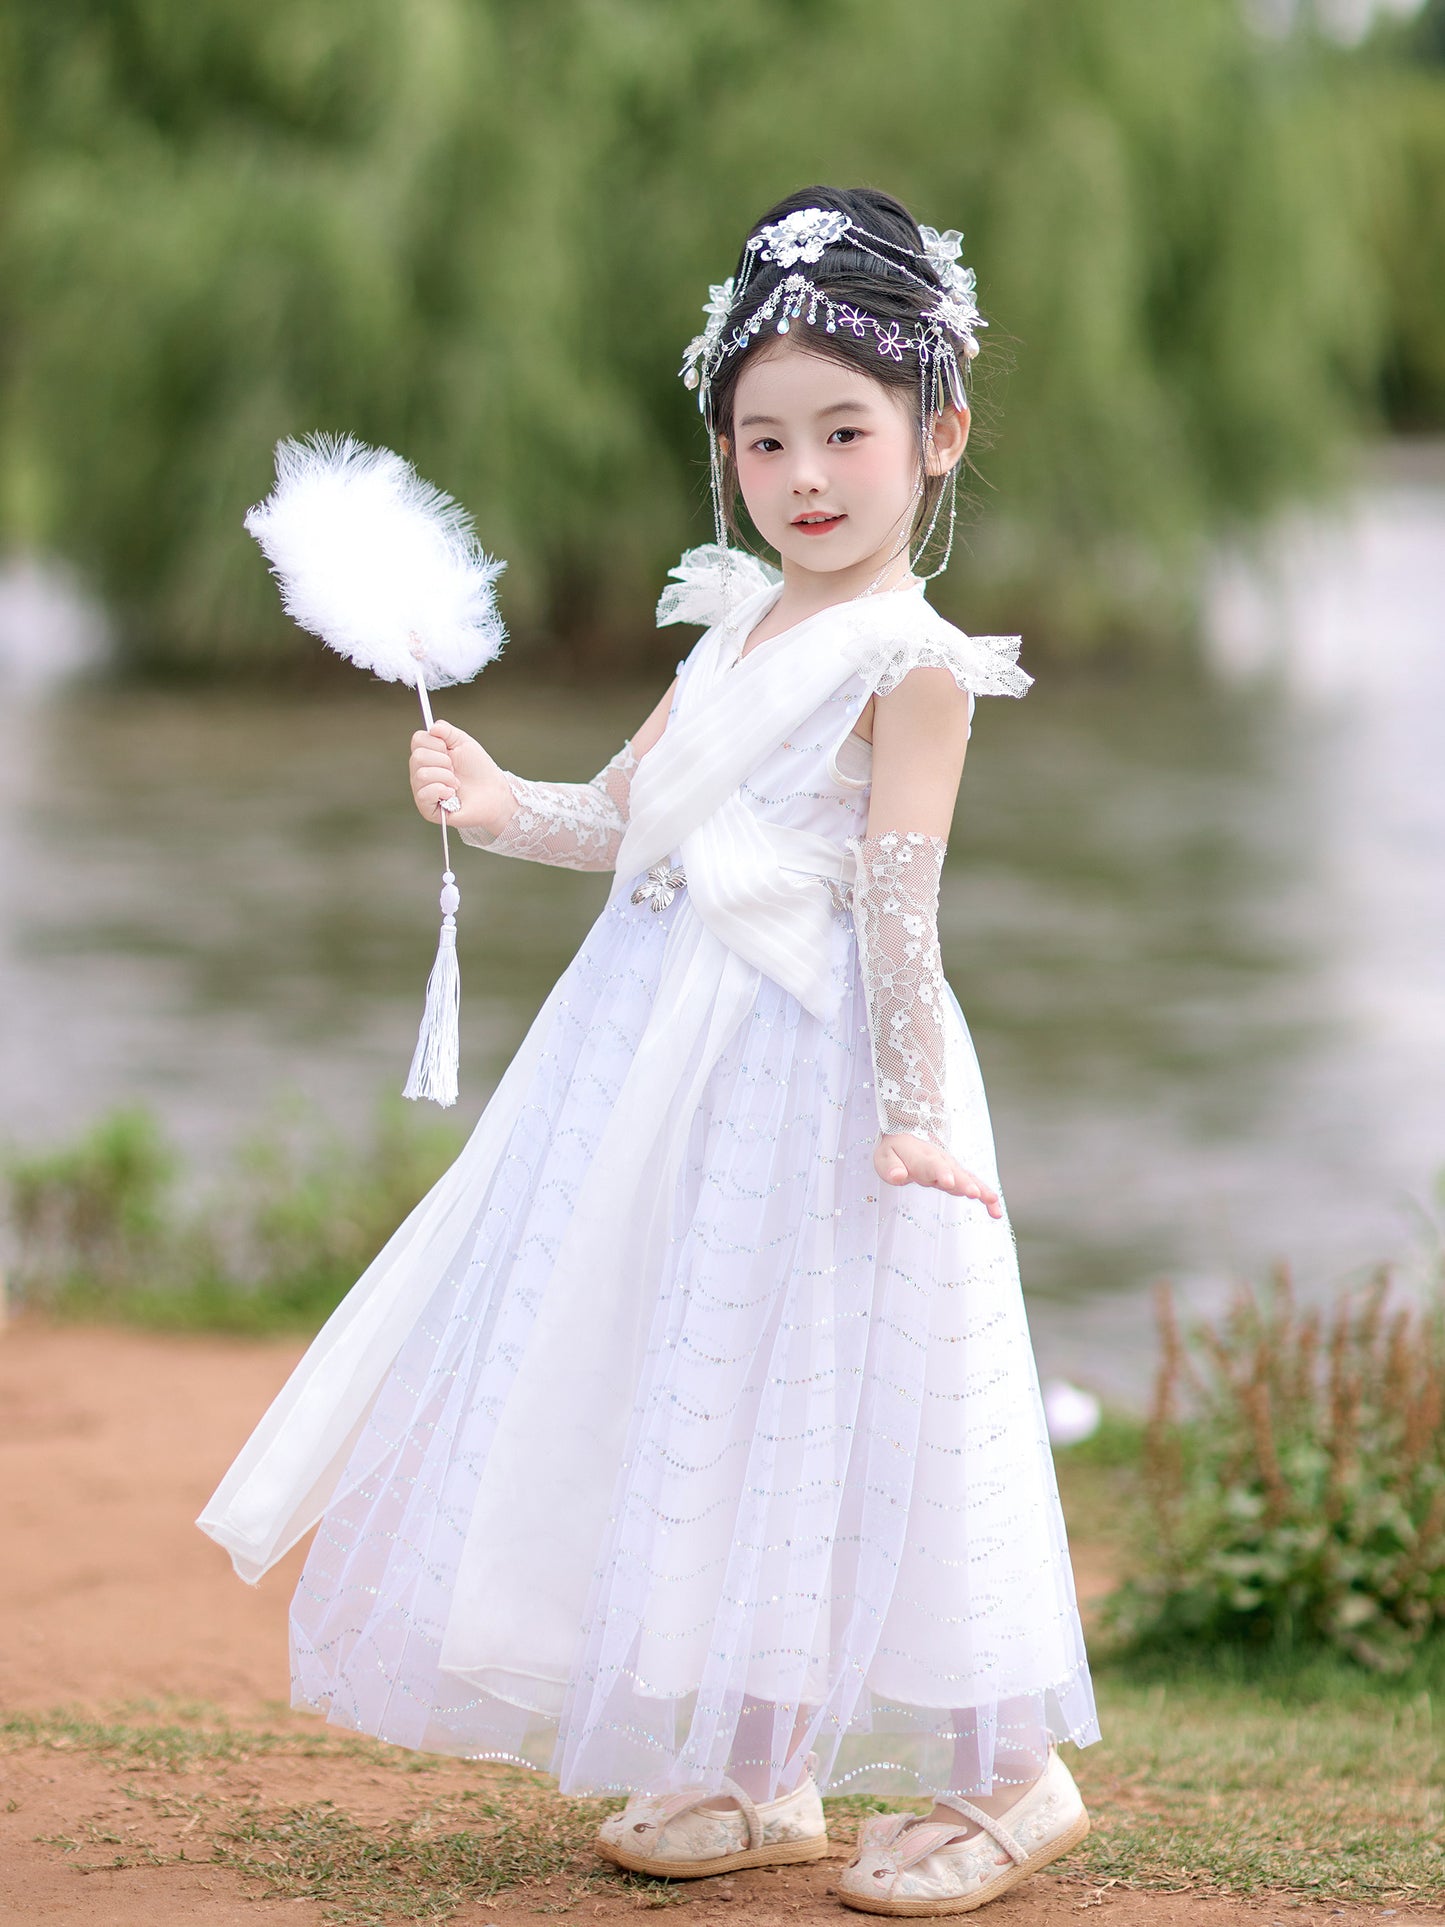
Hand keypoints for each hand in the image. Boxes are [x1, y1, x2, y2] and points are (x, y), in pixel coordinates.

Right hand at [408, 719, 513, 830]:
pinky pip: (423, 794)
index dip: (436, 742)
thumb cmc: (479, 769)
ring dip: (446, 777)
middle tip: (455, 769)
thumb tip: (431, 727)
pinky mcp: (427, 808)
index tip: (450, 750)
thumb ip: (446, 730)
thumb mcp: (463, 743)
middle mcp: (420, 772)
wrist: (493, 793)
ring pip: (422, 775)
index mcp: (427, 755)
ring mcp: (422, 790)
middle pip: (417, 757)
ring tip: (456, 784)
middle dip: (443, 761)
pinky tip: (452, 795)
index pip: (417, 740)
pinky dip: (442, 791)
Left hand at [873, 1133, 1003, 1214]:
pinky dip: (986, 1197)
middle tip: (974, 1193)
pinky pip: (975, 1185)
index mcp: (922, 1157)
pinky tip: (996, 1212)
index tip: (948, 1182)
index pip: (932, 1165)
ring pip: (968, 1177)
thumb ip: (891, 1168)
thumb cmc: (895, 1151)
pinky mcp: (959, 1175)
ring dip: (980, 1188)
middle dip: (964, 1182)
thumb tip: (898, 1176)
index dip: (941, 1173)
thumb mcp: (884, 1158)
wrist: (907, 1136)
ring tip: (991, 1200)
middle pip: (955, 1172)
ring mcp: (952, 1167)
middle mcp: (941, 1161)